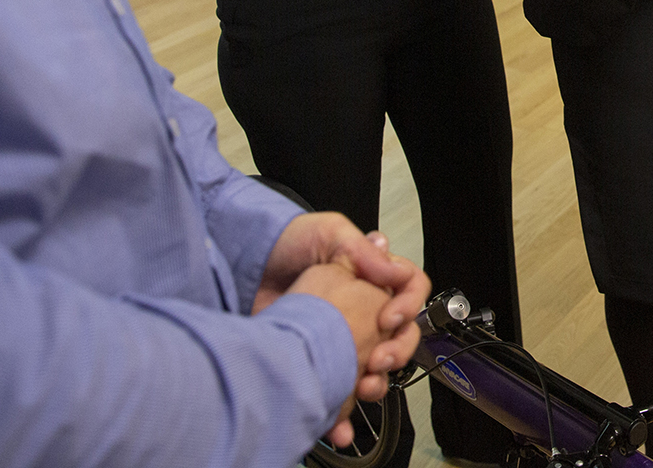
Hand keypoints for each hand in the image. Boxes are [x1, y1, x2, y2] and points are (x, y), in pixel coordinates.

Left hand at [258, 215, 431, 444]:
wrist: (241, 270)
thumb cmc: (287, 242)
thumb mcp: (329, 232)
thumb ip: (363, 252)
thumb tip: (395, 271)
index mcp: (374, 276)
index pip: (411, 292)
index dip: (408, 306)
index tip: (387, 318)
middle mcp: (364, 308)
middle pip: (402, 335)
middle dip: (397, 351)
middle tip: (377, 359)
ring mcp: (343, 338)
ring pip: (378, 368)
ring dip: (377, 383)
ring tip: (361, 386)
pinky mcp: (319, 362)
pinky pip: (341, 392)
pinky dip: (343, 413)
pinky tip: (340, 421)